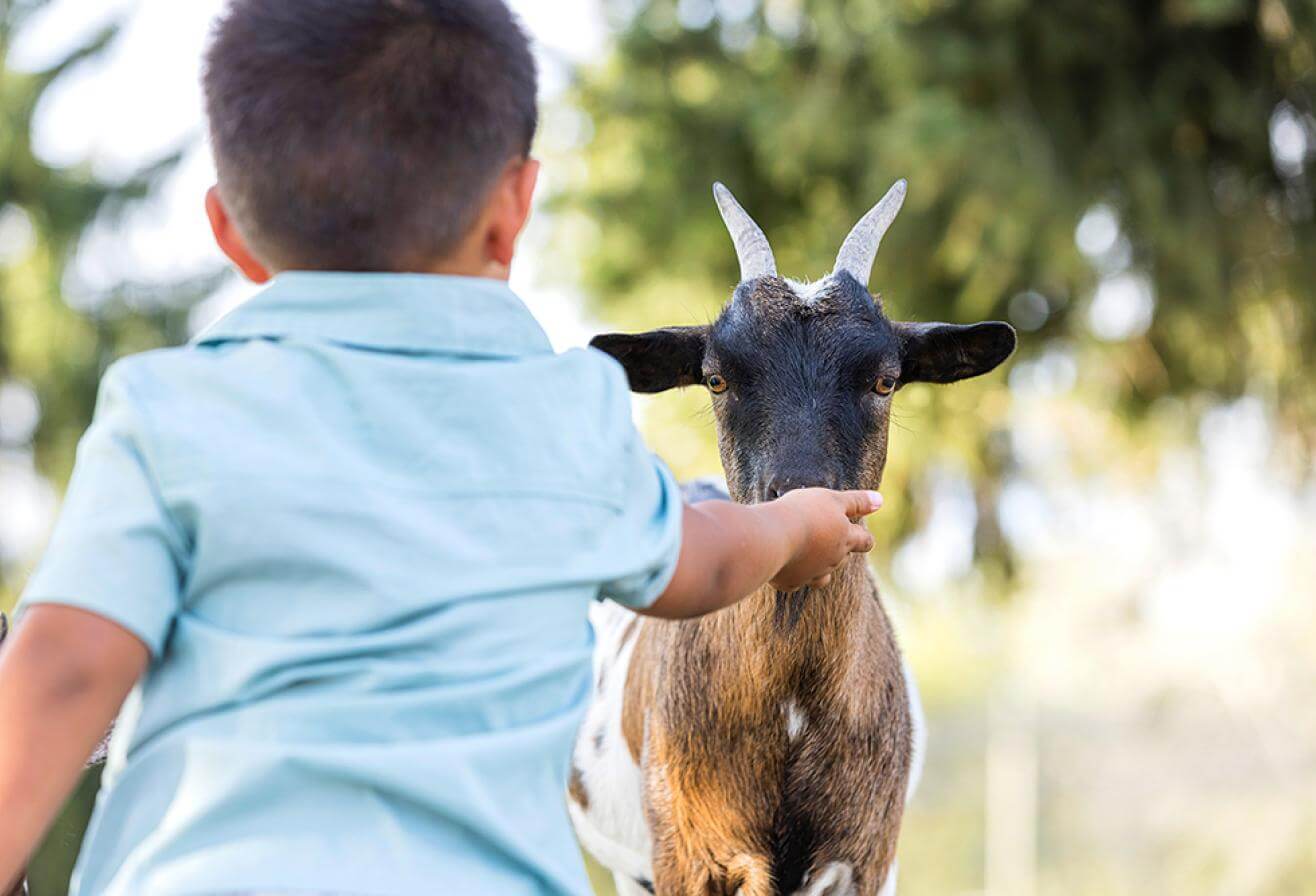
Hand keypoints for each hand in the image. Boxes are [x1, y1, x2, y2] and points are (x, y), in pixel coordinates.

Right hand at [767, 488, 881, 589]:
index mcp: (845, 539)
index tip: (861, 534)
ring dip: (820, 566)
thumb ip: (857, 501)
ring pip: (822, 575)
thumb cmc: (803, 514)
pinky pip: (796, 581)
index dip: (864, 538)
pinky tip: (785, 566)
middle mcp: (832, 561)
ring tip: (809, 555)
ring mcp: (812, 574)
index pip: (865, 541)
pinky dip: (794, 574)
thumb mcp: (832, 500)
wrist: (772, 538)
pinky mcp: (790, 582)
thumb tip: (880, 500)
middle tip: (827, 537)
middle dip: (839, 550)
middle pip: (843, 558)